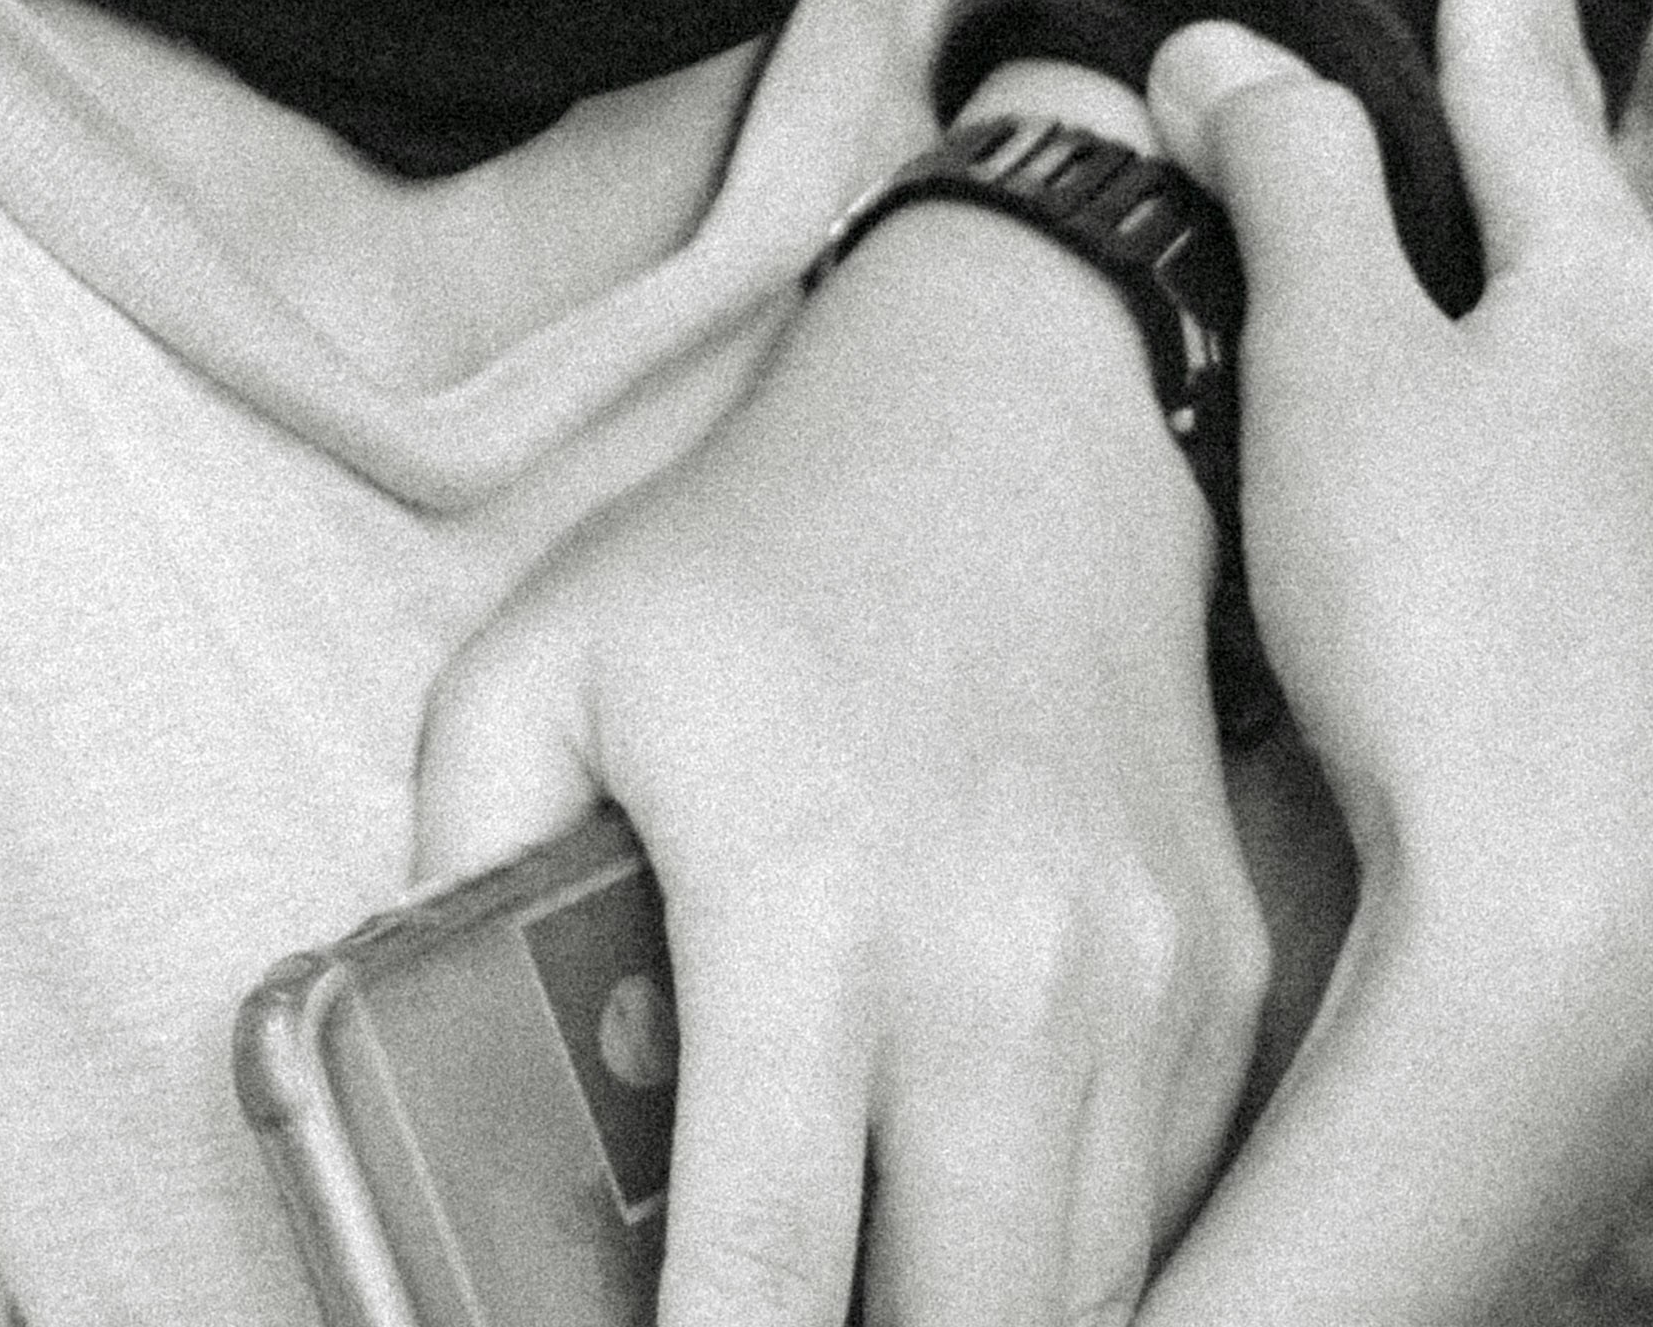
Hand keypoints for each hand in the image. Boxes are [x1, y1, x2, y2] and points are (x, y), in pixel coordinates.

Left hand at [412, 124, 1263, 1326]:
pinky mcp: (1221, 989)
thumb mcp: (537, 672)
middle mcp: (1002, 971)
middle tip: (765, 1326)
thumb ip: (451, 877)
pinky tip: (961, 1227)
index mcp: (807, 907)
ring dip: (968, 1319)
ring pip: (1087, 1296)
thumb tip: (430, 1081)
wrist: (1014, 415)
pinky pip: (1164, 1210)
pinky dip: (1072, 1259)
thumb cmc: (756, 555)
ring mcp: (1140, 989)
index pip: (767, 1266)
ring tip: (851, 1292)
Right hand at [1147, 0, 1652, 1186]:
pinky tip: (1451, 642)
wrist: (1579, 950)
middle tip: (1398, 219)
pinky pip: (1611, 589)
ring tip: (1382, 480)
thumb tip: (1229, 47)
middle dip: (1485, 243)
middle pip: (1577, 277)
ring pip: (1603, 445)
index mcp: (1628, 299)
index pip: (1534, 84)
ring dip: (1500, 430)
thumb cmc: (1440, 631)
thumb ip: (1287, 178)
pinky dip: (1522, 575)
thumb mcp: (1329, 360)